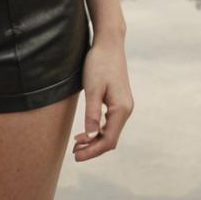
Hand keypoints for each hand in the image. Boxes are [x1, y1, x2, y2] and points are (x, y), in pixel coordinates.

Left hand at [72, 36, 132, 161]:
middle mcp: (126, 109)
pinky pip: (110, 122)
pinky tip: (87, 130)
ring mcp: (124, 105)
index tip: (76, 156)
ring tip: (77, 143)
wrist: (109, 43)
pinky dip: (98, 130)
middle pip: (110, 139)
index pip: (108, 140)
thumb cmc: (99, 63)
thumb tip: (91, 136)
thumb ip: (92, 113)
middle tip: (74, 153)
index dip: (92, 151)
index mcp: (121, 109)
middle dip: (93, 148)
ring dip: (95, 140)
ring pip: (111, 131)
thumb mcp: (92, 88)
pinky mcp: (119, 100)